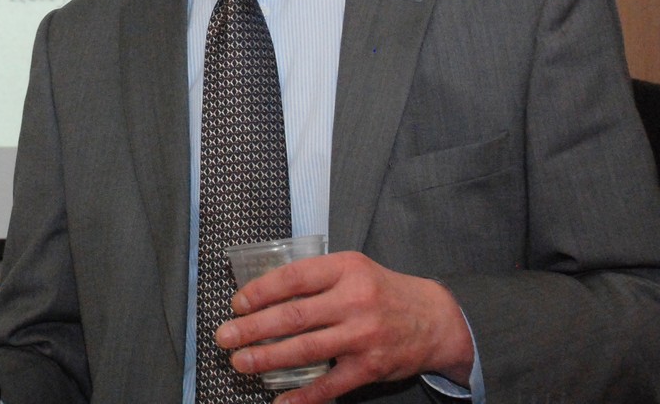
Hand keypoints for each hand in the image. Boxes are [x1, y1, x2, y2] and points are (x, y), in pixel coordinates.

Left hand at [215, 251, 473, 402]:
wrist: (434, 319)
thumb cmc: (382, 291)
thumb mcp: (353, 269)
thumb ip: (315, 277)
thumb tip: (262, 293)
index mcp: (346, 269)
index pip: (294, 278)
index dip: (260, 291)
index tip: (237, 304)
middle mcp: (354, 300)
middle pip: (293, 316)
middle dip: (253, 328)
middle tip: (225, 336)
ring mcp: (362, 336)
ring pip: (306, 350)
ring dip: (268, 359)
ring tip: (240, 362)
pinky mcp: (369, 367)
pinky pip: (330, 385)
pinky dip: (303, 396)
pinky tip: (280, 401)